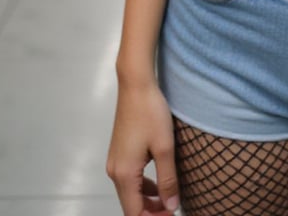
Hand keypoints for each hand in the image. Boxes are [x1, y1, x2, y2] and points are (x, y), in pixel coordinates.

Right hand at [107, 82, 179, 215]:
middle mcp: (115, 172)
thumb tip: (171, 207)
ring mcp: (115, 162)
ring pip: (130, 193)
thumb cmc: (151, 113)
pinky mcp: (119, 153)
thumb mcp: (165, 148)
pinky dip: (143, 187)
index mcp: (125, 174)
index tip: (172, 214)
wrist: (136, 85)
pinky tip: (159, 182)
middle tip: (173, 208)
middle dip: (151, 212)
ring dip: (148, 201)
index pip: (135, 213)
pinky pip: (130, 179)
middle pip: (131, 205)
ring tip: (169, 198)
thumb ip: (168, 180)